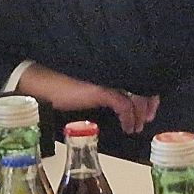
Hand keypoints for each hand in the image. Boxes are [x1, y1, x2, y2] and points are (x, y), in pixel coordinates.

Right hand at [15, 63, 160, 134]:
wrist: (42, 84)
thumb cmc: (62, 85)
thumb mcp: (89, 87)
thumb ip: (107, 89)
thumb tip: (123, 101)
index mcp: (111, 67)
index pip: (138, 75)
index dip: (148, 92)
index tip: (151, 107)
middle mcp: (113, 69)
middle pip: (141, 84)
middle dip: (148, 103)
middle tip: (149, 118)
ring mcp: (108, 78)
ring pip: (136, 95)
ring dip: (139, 113)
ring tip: (137, 126)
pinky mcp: (100, 89)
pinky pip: (123, 104)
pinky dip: (128, 117)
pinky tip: (128, 126)